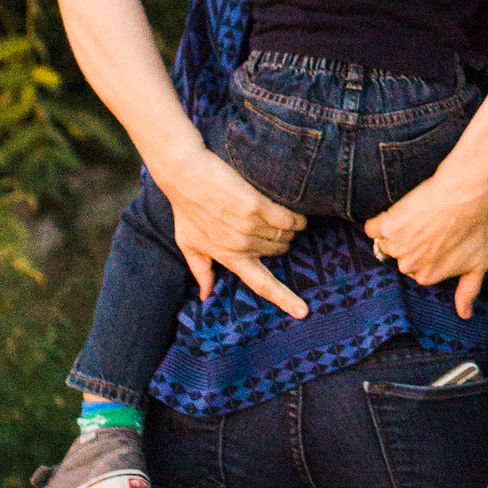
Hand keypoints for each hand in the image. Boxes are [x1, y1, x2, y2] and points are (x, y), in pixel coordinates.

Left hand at [157, 146, 307, 315]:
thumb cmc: (186, 209)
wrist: (185, 175)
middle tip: (268, 228)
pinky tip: (295, 214)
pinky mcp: (257, 206)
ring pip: (286, 235)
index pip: (261, 284)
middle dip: (280, 243)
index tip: (303, 312)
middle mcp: (241, 246)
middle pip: (279, 251)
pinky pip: (289, 219)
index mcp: (228, 258)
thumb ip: (201, 270)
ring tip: (282, 218)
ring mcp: (249, 227)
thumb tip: (205, 296)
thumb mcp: (188, 243)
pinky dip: (296, 218)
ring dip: (290, 229)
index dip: (284, 299)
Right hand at [366, 167, 487, 318]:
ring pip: (385, 242)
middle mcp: (408, 266)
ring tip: (416, 218)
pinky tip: (397, 214)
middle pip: (400, 257)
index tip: (435, 238)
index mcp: (426, 277)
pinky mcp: (386, 225)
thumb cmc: (475, 229)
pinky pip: (372, 228)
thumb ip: (469, 292)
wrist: (465, 196)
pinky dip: (380, 222)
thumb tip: (465, 315)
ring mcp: (396, 246)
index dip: (426, 251)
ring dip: (395, 232)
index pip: (416, 268)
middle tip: (428, 227)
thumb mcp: (479, 264)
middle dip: (410, 244)